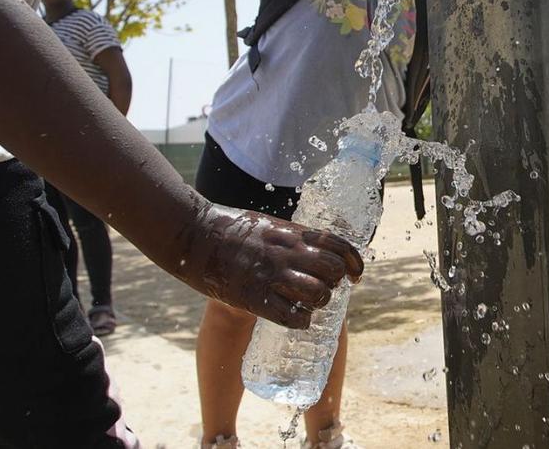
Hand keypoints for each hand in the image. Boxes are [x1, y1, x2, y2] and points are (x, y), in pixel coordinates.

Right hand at [177, 204, 363, 328]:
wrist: (193, 234)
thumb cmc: (228, 229)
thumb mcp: (268, 226)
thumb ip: (289, 237)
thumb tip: (308, 247)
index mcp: (293, 233)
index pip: (339, 245)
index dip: (353, 263)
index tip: (355, 276)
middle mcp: (288, 252)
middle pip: (333, 272)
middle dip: (334, 284)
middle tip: (323, 290)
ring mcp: (272, 275)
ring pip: (318, 294)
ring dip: (318, 303)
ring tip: (307, 305)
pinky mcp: (255, 297)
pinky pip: (291, 316)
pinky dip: (300, 322)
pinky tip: (295, 319)